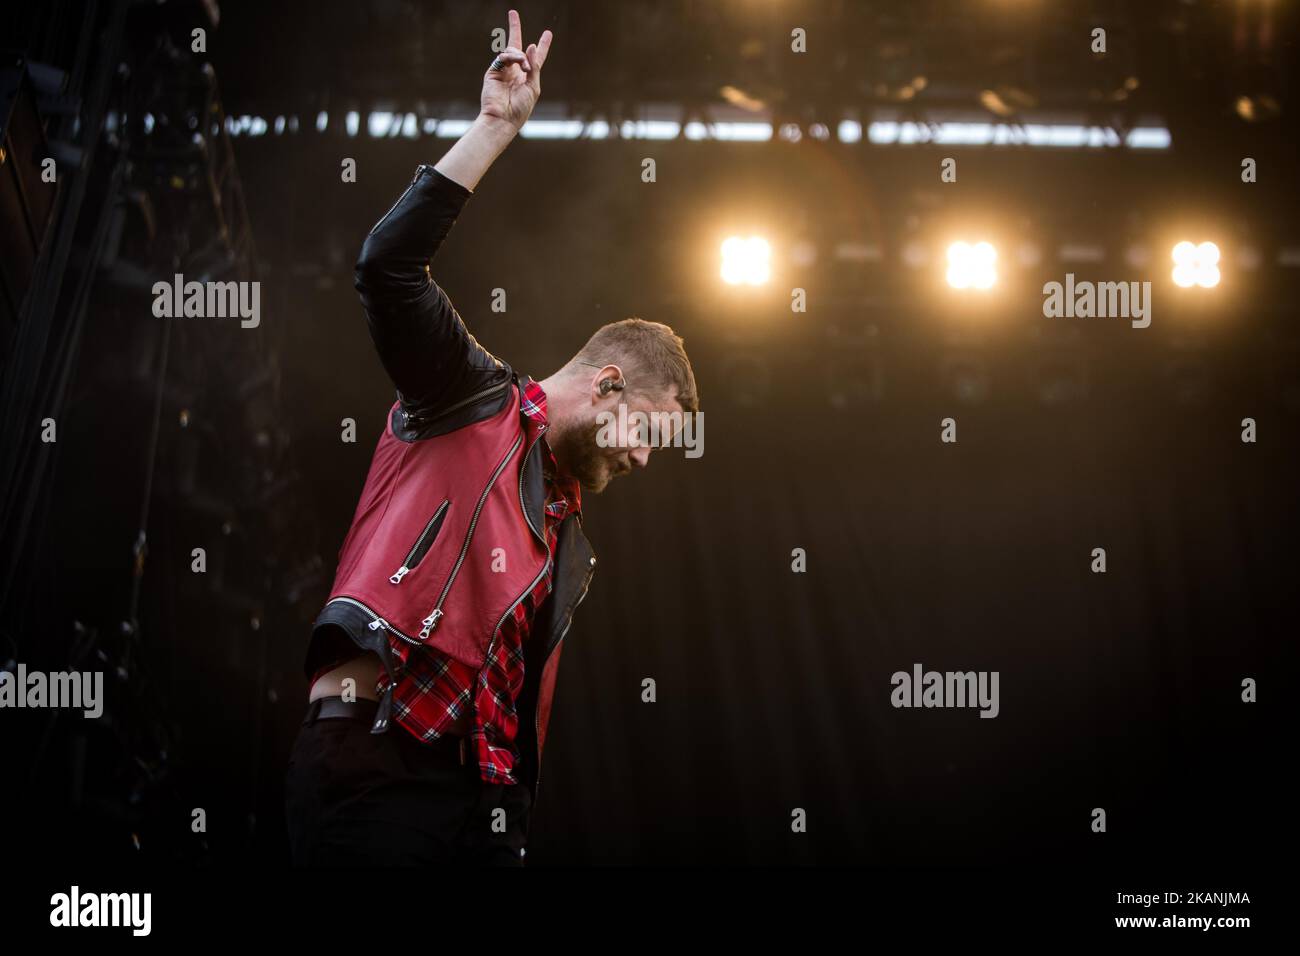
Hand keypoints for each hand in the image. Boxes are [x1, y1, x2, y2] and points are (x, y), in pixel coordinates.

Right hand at [480, 9, 552, 130]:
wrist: (503, 118)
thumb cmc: (520, 108)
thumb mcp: (533, 87)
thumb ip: (534, 66)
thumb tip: (531, 45)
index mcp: (527, 77)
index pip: (536, 58)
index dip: (543, 46)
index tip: (548, 33)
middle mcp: (515, 71)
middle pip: (516, 45)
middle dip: (514, 28)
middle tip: (512, 13)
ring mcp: (503, 70)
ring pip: (512, 51)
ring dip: (520, 56)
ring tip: (525, 67)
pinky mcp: (493, 71)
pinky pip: (504, 56)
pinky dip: (513, 57)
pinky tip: (519, 63)